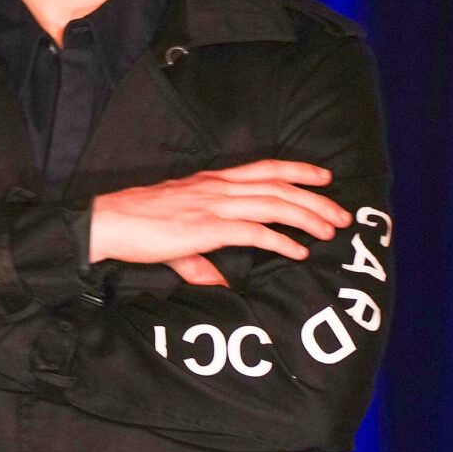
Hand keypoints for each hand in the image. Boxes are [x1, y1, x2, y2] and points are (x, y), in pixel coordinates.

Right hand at [88, 160, 349, 274]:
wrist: (111, 222)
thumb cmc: (140, 227)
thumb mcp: (178, 239)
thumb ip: (203, 261)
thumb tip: (221, 283)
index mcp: (213, 181)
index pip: (265, 168)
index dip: (298, 169)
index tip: (324, 177)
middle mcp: (220, 187)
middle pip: (280, 186)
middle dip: (316, 199)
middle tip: (341, 214)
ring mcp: (215, 205)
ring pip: (275, 205)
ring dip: (308, 217)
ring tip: (330, 231)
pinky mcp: (209, 228)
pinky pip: (255, 232)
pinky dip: (282, 241)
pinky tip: (298, 251)